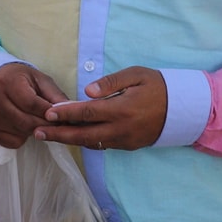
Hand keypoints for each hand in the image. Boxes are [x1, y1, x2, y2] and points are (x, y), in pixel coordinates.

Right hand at [0, 62, 69, 148]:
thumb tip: (72, 112)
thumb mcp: (39, 80)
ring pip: (22, 133)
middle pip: (27, 122)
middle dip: (47, 125)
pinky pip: (13, 142)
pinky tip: (24, 126)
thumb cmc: (20, 79)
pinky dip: (23, 137)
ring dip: (36, 131)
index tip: (63, 117)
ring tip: (40, 121)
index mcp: (9, 83)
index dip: (50, 113)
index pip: (32, 104)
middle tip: (58, 124)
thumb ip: (55, 96)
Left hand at [39, 67, 169, 151]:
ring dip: (69, 140)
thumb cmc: (158, 86)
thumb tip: (87, 92)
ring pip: (91, 143)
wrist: (183, 109)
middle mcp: (121, 129)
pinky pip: (102, 145)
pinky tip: (72, 137)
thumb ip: (110, 83)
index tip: (48, 112)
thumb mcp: (136, 75)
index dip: (66, 113)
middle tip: (38, 133)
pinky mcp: (128, 146)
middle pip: (83, 135)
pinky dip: (85, 142)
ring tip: (50, 136)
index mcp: (122, 109)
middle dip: (59, 134)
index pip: (87, 112)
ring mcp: (124, 140)